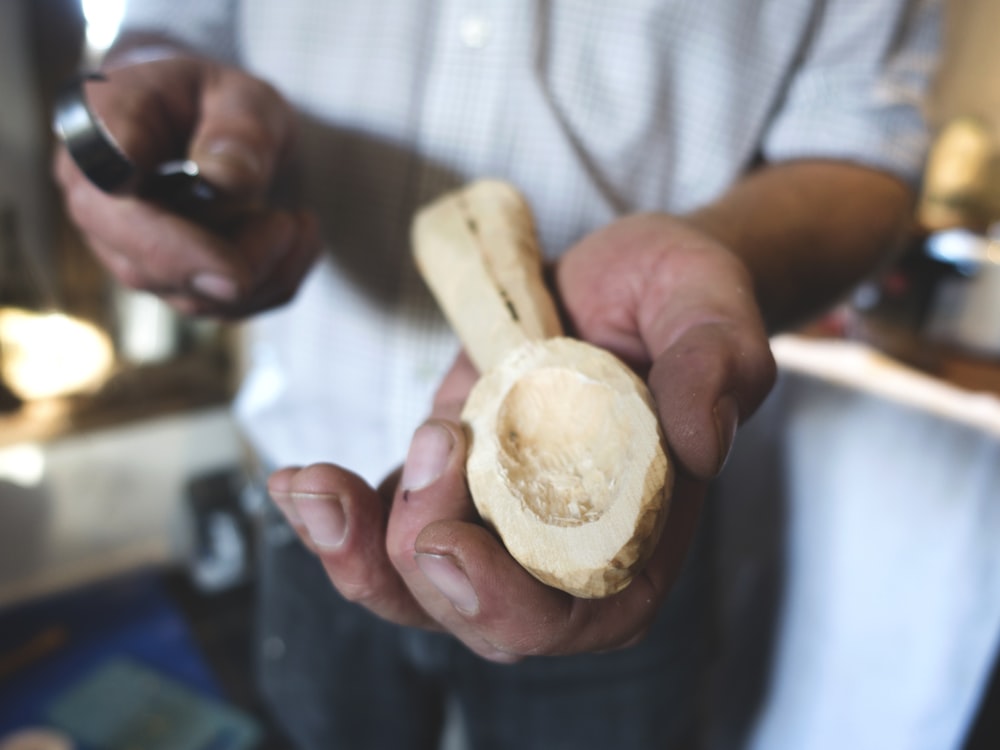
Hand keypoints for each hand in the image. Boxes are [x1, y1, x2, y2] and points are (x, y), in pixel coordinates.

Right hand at [53, 54, 319, 316]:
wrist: (221, 128)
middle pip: (149, 267)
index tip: (228, 269)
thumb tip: (229, 180)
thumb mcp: (242, 95)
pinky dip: (280, 278)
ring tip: (297, 217)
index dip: (161, 240)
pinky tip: (300, 234)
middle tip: (289, 223)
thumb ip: (238, 129)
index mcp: (96, 139)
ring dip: (267, 266)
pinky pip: (230, 306)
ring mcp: (135, 255)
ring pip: (196, 298)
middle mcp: (101, 209)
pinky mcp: (176, 286)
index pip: (104, 200)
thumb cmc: (219, 102)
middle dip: (234, 261)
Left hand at [268, 214, 775, 661]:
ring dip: (353, 548)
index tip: (450, 539)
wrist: (616, 277)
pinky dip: (334, 514)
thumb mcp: (709, 308)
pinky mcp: (445, 486)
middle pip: (472, 613)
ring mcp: (492, 523)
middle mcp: (558, 555)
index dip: (502, 601)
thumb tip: (702, 440)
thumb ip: (718, 365)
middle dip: (420, 563)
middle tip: (427, 450)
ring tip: (314, 486)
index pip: (569, 617)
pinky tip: (299, 481)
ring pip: (410, 583)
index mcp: (631, 545)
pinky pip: (381, 525)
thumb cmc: (673, 299)